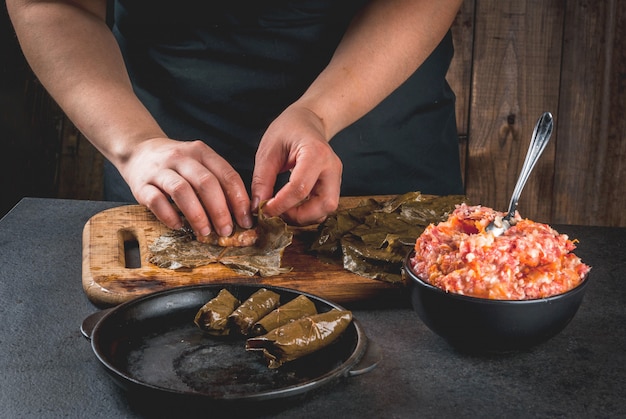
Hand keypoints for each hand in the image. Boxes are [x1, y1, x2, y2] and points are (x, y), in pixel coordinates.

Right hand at [119, 137, 252, 236]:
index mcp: (202, 152)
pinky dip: (169, 216)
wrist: (138, 151)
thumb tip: (240, 214)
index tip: (245, 220)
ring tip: (205, 232)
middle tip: (226, 231)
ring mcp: (160, 170)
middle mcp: (181, 158)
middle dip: (220, 210)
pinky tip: (179, 226)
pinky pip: (156, 201)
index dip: (239, 200)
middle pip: (206, 183)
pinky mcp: (141, 184)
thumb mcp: (199, 164)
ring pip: (182, 191)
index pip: (227, 174)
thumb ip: (218, 182)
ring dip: (197, 215)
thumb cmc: (177, 165)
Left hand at [251, 105, 341, 224]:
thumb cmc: (288, 129)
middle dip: (299, 216)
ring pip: (327, 209)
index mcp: (316, 153)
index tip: (264, 211)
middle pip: (324, 204)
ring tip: (283, 210)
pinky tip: (291, 206)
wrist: (309, 120)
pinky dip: (308, 212)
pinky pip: (324, 206)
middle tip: (277, 214)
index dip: (281, 205)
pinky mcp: (333, 184)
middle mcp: (332, 167)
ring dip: (305, 216)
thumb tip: (258, 208)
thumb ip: (263, 180)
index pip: (300, 188)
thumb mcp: (268, 150)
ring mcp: (336, 177)